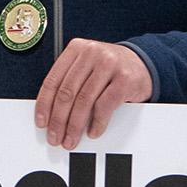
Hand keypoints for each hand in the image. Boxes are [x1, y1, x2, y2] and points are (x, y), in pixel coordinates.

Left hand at [34, 38, 151, 149]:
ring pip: (84, 101)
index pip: (53, 80)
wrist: (144, 63)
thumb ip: (70, 81)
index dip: (44, 104)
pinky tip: (93, 131)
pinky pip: (104, 106)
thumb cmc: (111, 69)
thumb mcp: (87, 67)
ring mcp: (109, 64)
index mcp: (77, 48)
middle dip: (58, 120)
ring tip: (71, 139)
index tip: (41, 122)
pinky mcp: (124, 79)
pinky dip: (97, 123)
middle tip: (55, 136)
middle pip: (67, 92)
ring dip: (75, 126)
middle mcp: (92, 53)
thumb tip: (51, 113)